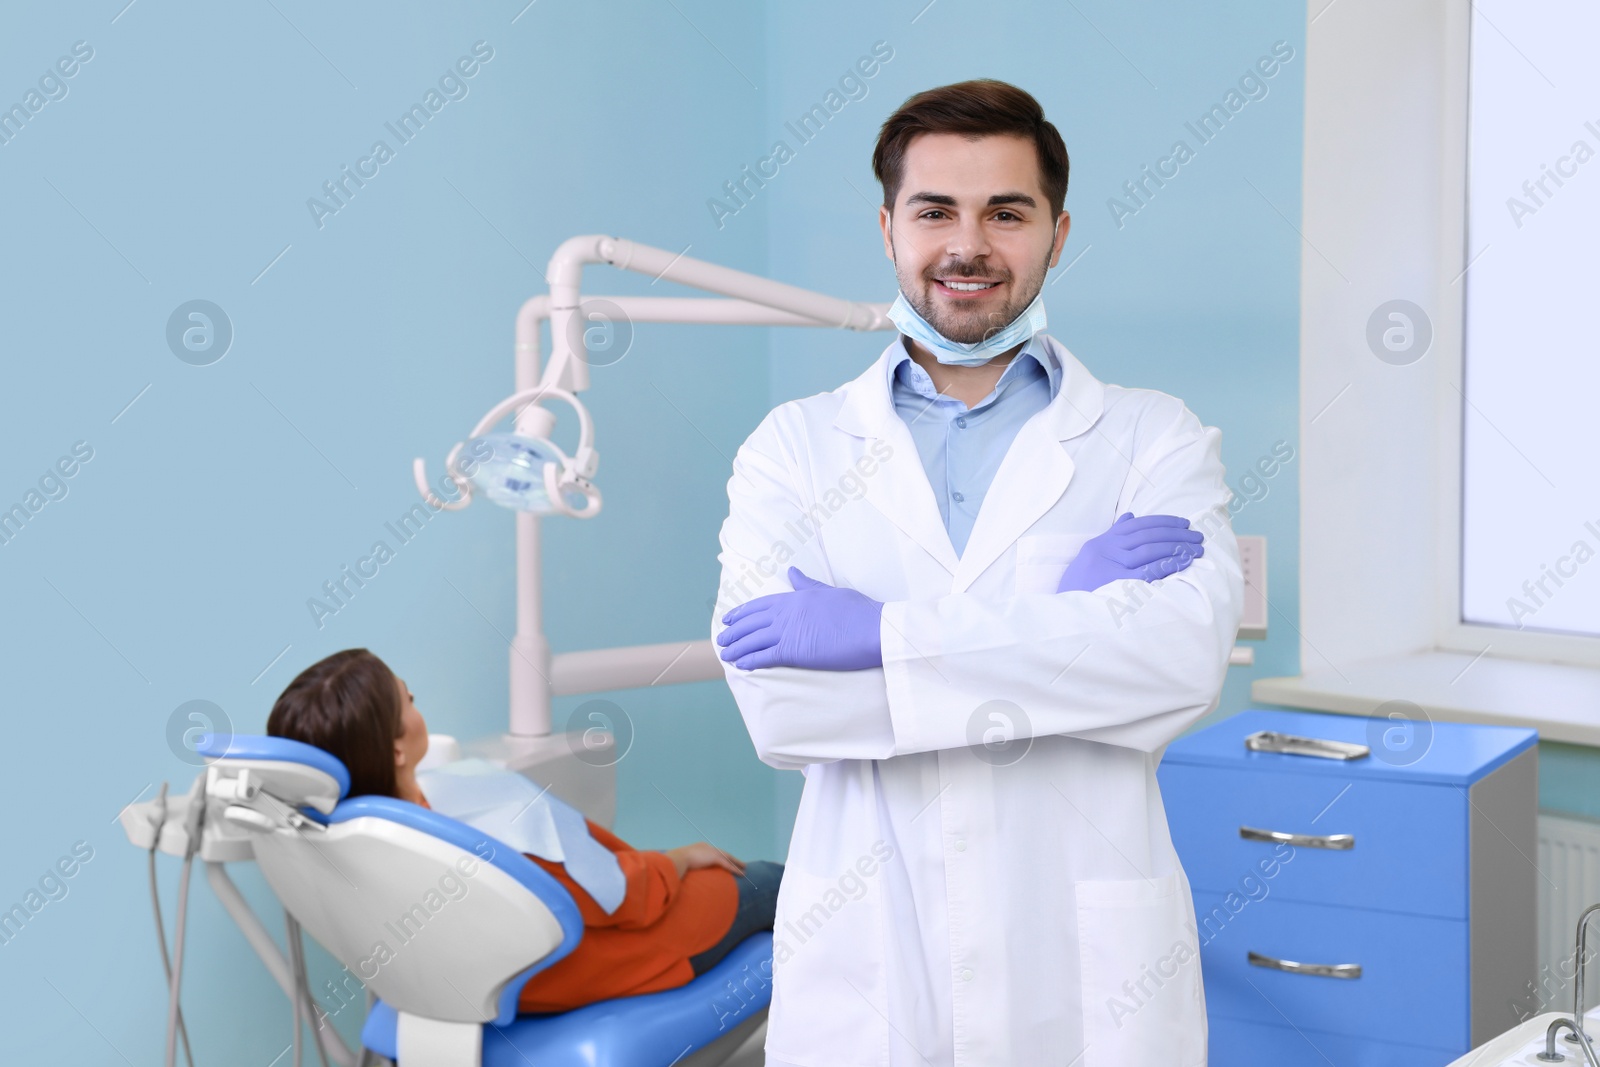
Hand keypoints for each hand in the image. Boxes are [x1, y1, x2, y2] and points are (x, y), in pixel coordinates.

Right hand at [666, 842, 745, 879]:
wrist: (677, 858)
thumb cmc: (675, 862)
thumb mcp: (681, 863)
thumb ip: (685, 867)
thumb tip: (682, 876)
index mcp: (699, 847)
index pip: (713, 852)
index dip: (720, 857)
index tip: (725, 860)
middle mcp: (707, 847)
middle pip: (723, 853)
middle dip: (732, 858)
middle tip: (740, 863)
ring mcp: (711, 852)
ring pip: (728, 858)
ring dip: (737, 863)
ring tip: (744, 868)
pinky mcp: (714, 858)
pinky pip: (727, 864)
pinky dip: (735, 869)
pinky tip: (741, 873)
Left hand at [716, 566, 883, 670]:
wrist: (873, 629)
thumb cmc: (859, 611)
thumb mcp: (830, 591)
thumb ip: (807, 584)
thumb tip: (792, 571)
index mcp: (797, 598)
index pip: (762, 605)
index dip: (744, 612)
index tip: (731, 618)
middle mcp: (788, 613)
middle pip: (753, 622)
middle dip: (735, 630)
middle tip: (722, 637)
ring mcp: (789, 632)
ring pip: (754, 640)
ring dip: (737, 647)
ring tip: (725, 654)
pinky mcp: (794, 652)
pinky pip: (765, 657)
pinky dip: (750, 660)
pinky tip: (740, 665)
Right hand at [1057, 512, 1204, 592]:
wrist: (1066, 607)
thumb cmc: (1081, 583)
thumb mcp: (1092, 554)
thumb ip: (1112, 536)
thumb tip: (1130, 517)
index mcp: (1103, 541)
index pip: (1138, 524)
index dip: (1163, 521)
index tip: (1183, 523)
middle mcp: (1108, 549)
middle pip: (1148, 535)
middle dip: (1176, 533)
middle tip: (1197, 535)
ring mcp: (1113, 565)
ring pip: (1151, 549)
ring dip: (1177, 546)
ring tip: (1196, 548)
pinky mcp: (1120, 583)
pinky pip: (1149, 570)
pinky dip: (1168, 564)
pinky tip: (1183, 561)